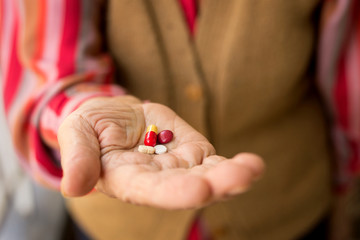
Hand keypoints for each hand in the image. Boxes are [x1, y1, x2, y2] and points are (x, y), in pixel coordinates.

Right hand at [58, 96, 263, 208]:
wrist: (114, 117)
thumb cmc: (92, 126)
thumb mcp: (76, 133)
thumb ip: (78, 157)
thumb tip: (73, 187)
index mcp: (128, 180)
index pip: (153, 190)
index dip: (176, 191)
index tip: (199, 188)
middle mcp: (158, 180)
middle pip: (189, 187)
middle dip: (215, 185)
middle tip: (240, 177)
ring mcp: (180, 167)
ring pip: (209, 176)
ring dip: (232, 175)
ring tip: (251, 169)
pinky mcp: (194, 153)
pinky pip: (216, 163)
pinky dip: (234, 165)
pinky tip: (252, 165)